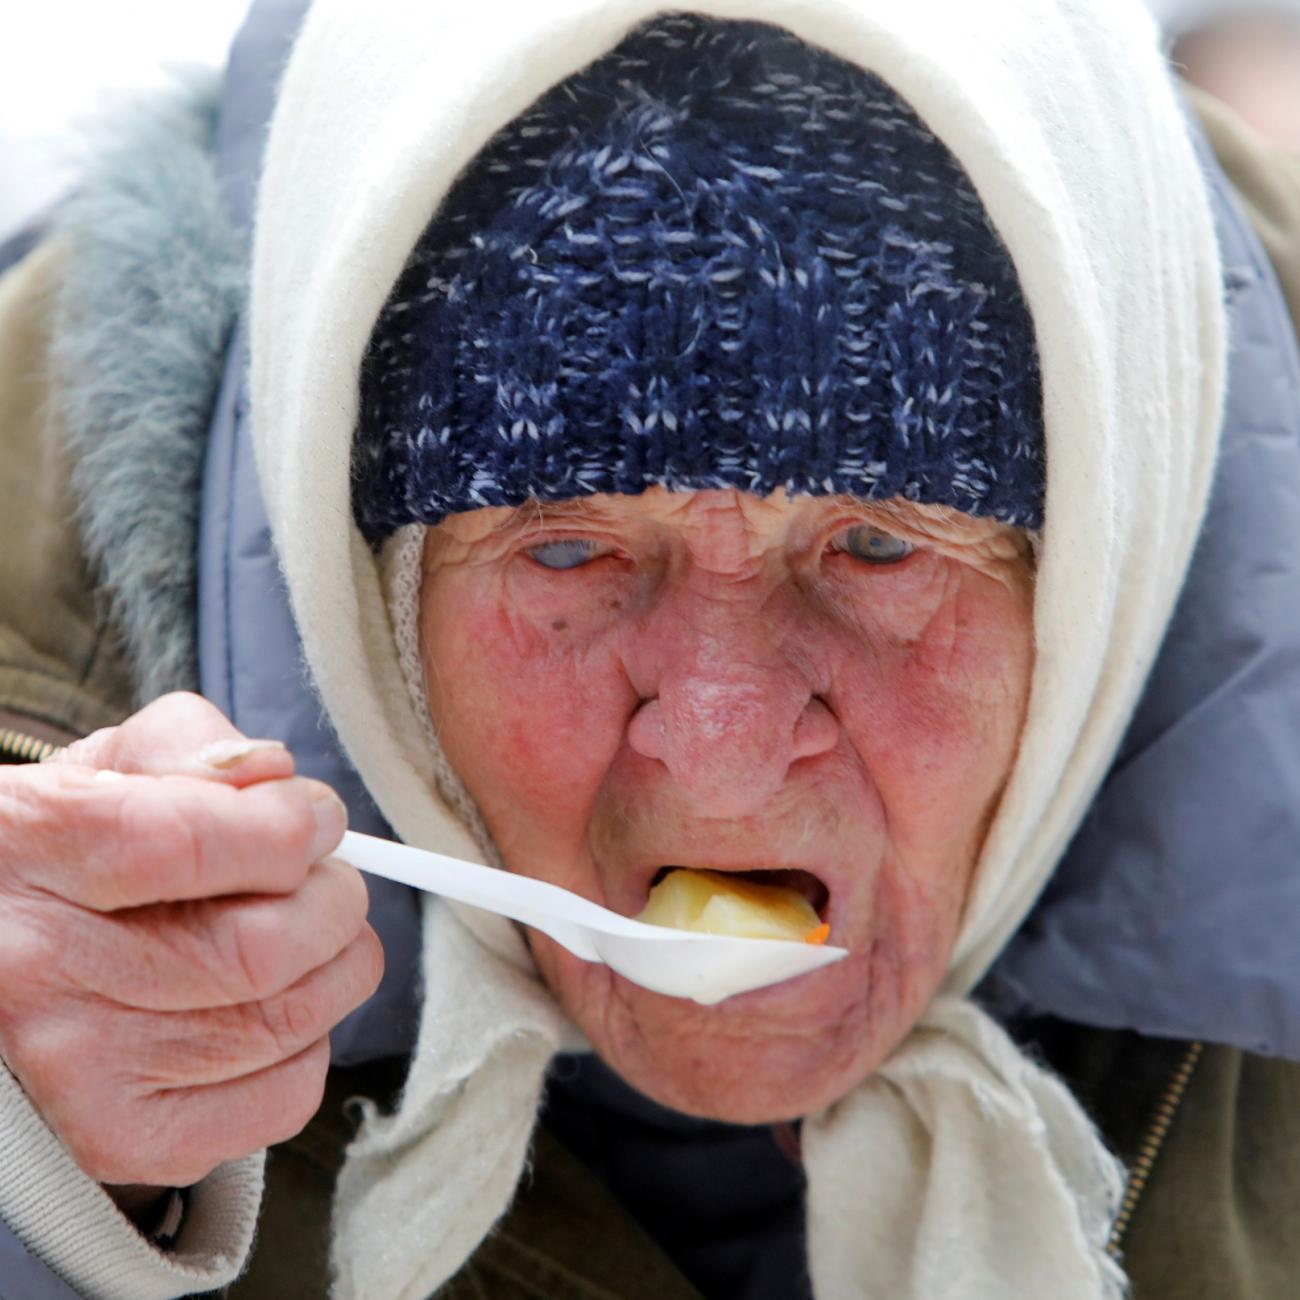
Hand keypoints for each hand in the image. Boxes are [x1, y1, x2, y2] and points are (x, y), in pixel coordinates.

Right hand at [0, 693, 382, 1187]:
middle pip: (263, 946)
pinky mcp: (120, 1140)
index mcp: (33, 850)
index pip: (197, 842)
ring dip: (336, 964)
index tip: (315, 818)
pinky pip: (282, 1096)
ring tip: (308, 934)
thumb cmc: (57, 860)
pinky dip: (308, 1043)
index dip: (291, 824)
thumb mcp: (99, 769)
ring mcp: (77, 1070)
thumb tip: (276, 774)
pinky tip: (268, 1005)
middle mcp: (41, 970)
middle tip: (323, 880)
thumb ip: (188, 743)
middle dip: (333, 899)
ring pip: (289, 1020)